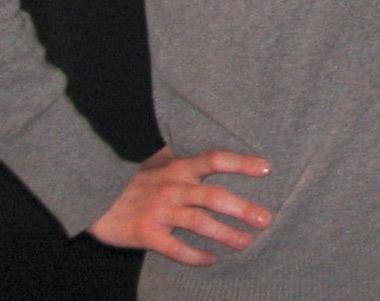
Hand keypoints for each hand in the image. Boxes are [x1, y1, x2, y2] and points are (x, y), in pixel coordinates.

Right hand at [88, 145, 271, 266]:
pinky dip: (194, 256)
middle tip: (266, 219)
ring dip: (226, 234)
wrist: (91, 198)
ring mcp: (159, 212)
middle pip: (214, 196)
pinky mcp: (145, 234)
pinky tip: (211, 260)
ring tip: (247, 242)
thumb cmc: (132, 180)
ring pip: (199, 223)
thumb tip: (205, 142)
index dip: (242, 163)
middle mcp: (173, 188)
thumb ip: (182, 155)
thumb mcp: (157, 162)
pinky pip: (174, 248)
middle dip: (243, 208)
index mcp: (178, 168)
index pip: (215, 160)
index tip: (267, 168)